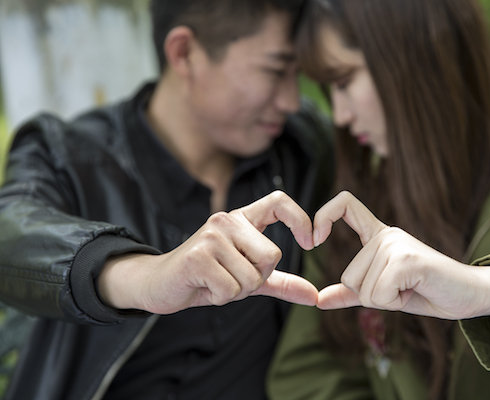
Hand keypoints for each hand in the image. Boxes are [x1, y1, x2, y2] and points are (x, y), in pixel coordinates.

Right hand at [98, 191, 317, 313]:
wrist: (159, 284)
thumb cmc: (207, 278)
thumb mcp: (248, 278)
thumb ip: (280, 282)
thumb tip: (314, 296)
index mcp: (242, 219)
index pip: (279, 201)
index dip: (301, 219)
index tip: (311, 242)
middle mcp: (227, 220)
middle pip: (272, 256)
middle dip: (257, 279)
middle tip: (231, 278)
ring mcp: (211, 236)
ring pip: (252, 277)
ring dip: (236, 292)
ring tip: (215, 282)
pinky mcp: (197, 256)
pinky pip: (231, 289)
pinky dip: (221, 298)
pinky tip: (204, 287)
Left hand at [314, 191, 489, 319]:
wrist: (469, 296)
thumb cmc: (427, 291)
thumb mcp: (383, 293)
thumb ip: (352, 293)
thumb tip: (319, 300)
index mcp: (378, 236)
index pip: (345, 205)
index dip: (323, 216)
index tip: (315, 240)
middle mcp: (386, 235)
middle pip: (349, 276)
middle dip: (373, 296)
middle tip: (402, 288)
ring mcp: (397, 244)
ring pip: (364, 289)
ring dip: (387, 300)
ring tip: (410, 288)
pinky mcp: (407, 259)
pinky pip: (380, 294)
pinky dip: (396, 302)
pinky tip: (416, 290)